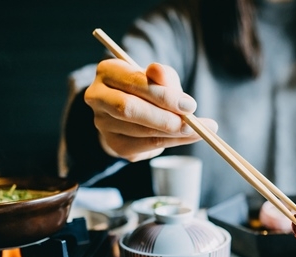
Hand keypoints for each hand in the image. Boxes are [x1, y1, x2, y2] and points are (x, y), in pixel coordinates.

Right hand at [84, 59, 217, 161]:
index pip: (133, 82)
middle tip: (193, 124)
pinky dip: (170, 143)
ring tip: (197, 131)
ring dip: (173, 133)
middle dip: (165, 118)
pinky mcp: (114, 143)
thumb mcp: (159, 77)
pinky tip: (185, 138)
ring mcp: (102, 123)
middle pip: (129, 109)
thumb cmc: (149, 89)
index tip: (190, 105)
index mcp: (107, 71)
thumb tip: (159, 71)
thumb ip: (161, 75)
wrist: (136, 111)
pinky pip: (145, 146)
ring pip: (140, 131)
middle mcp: (97, 97)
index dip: (163, 95)